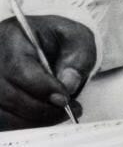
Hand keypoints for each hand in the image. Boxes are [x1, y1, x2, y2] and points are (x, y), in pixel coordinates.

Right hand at [0, 15, 95, 129]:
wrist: (48, 45)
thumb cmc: (62, 41)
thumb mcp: (79, 40)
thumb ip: (77, 60)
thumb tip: (68, 85)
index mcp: (12, 36)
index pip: (19, 68)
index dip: (42, 88)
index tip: (65, 99)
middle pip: (8, 94)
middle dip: (42, 108)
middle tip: (69, 109)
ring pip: (3, 113)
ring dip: (34, 119)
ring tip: (62, 112)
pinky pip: (3, 120)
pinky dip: (25, 122)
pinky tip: (46, 115)